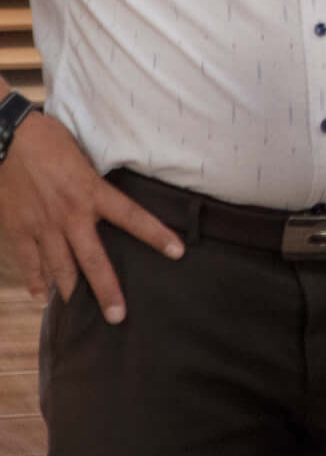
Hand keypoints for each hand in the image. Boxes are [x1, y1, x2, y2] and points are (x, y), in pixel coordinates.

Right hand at [0, 113, 182, 323]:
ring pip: (61, 267)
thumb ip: (94, 182)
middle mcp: (70, 215)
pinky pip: (29, 262)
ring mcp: (42, 225)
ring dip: (71, 290)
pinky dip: (36, 280)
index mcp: (92, 192)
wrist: (4, 139)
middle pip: (94, 260)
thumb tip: (104, 198)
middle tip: (118, 316)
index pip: (133, 217)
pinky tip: (43, 296)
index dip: (157, 235)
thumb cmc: (47, 140)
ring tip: (80, 308)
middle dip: (107, 290)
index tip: (178, 252)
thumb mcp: (83, 157)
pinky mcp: (18, 229)